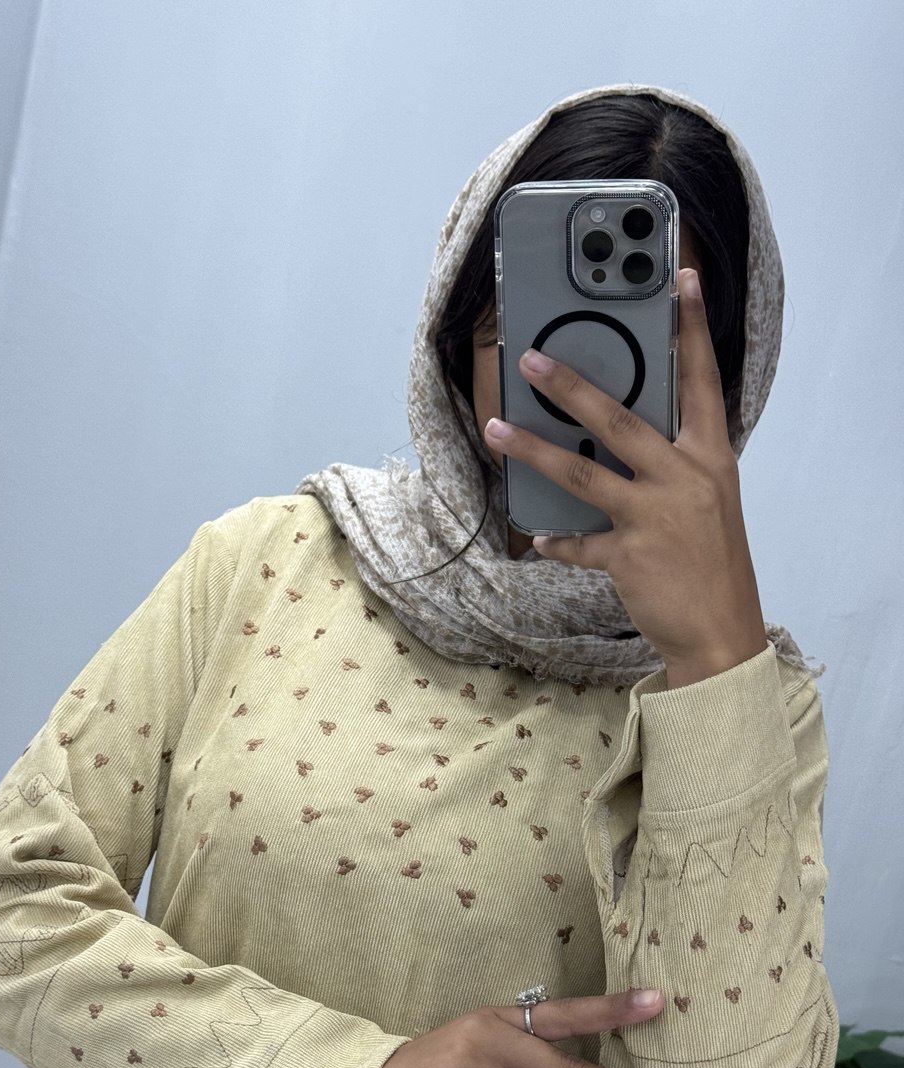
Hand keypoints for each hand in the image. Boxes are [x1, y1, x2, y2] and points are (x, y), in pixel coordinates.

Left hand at [484, 269, 766, 687]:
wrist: (723, 633)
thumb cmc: (714, 563)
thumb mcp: (708, 502)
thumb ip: (674, 465)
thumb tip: (624, 439)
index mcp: (710, 458)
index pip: (703, 381)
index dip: (692, 330)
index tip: (683, 281)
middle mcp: (684, 478)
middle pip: (620, 420)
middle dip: (571, 387)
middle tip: (531, 360)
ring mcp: (654, 517)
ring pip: (583, 473)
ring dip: (534, 450)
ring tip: (497, 430)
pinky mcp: (628, 556)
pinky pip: (578, 542)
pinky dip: (558, 541)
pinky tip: (542, 538)